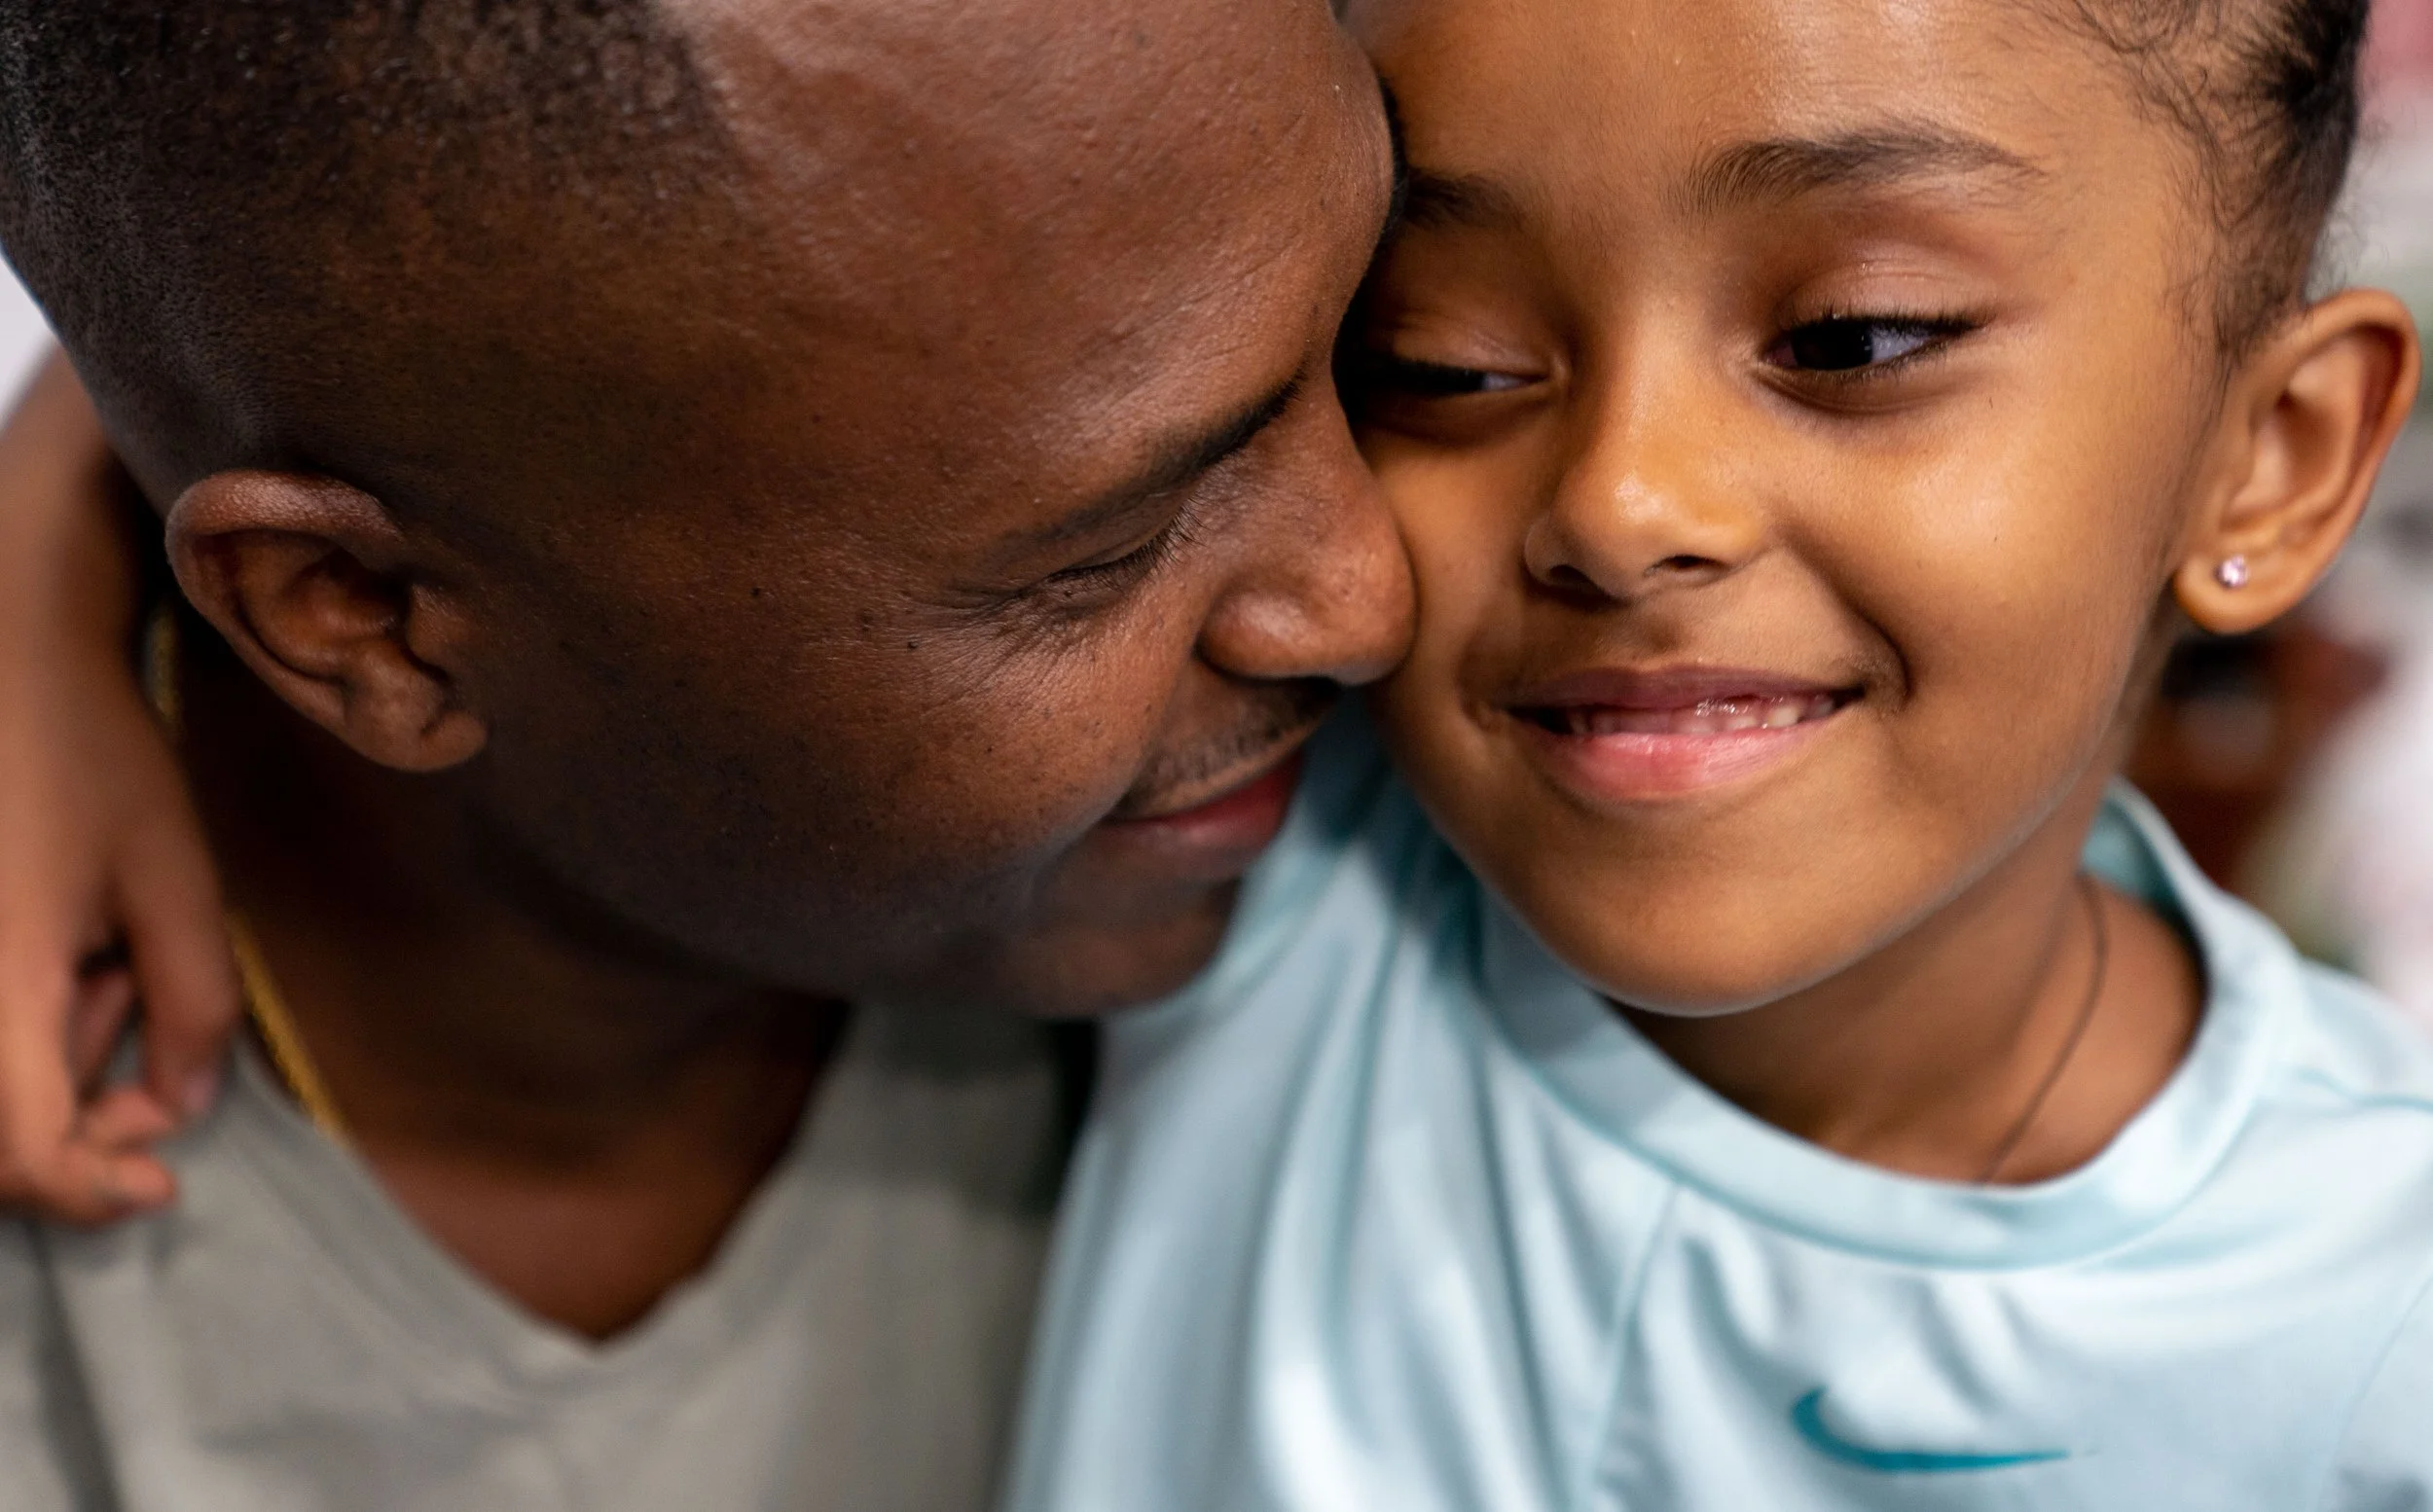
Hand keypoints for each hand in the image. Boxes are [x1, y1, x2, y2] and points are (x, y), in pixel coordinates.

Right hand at [0, 352, 236, 1222]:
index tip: (160, 1183)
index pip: (23, 1157)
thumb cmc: (89, 760)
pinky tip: (63, 955)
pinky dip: (27, 1027)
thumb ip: (193, 1006)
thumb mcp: (175, 881)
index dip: (91, 1191)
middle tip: (129, 992)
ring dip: (57, 1059)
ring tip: (96, 950)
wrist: (3, 663)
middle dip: (85, 1109)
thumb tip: (181, 1110)